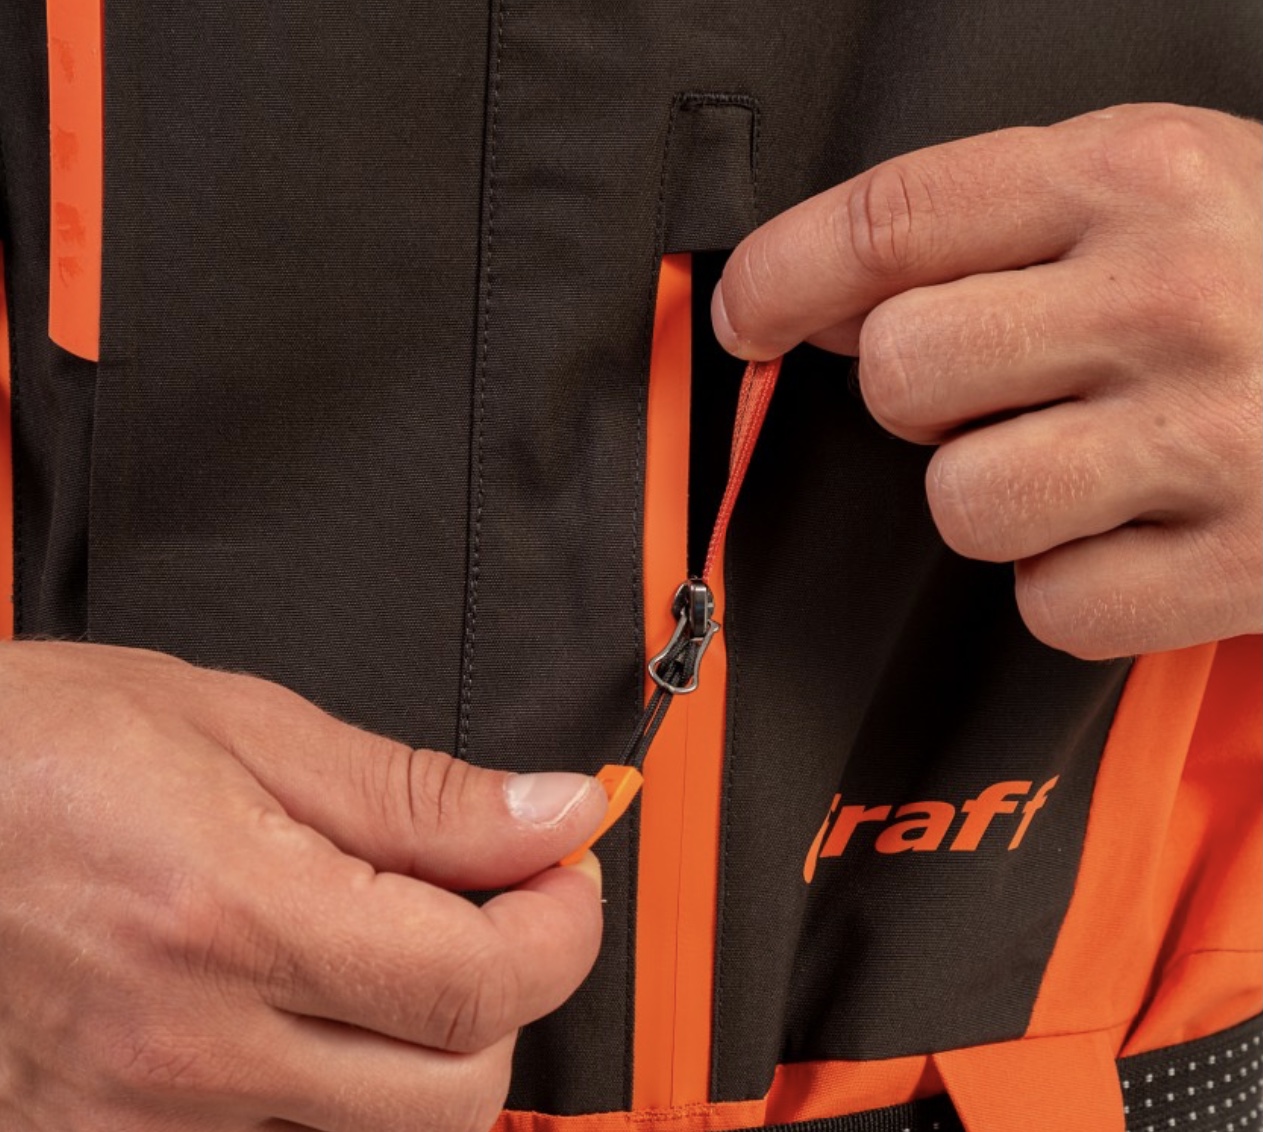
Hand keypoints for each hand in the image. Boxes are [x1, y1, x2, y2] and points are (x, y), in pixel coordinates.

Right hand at [0, 640, 606, 1131]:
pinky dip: (334, 1090)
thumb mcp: (246, 729)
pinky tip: (309, 1006)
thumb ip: (418, 795)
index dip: (562, 927)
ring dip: (427, 1049)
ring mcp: (138, 1124)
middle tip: (496, 906)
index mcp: (234, 918)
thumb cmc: (40, 748)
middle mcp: (186, 1049)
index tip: (562, 870)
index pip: (479, 984)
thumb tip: (548, 815)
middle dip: (513, 993)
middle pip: (456, 1093)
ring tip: (392, 948)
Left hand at [713, 103, 1261, 658]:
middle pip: (901, 373)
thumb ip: (990, 227)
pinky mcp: (1242, 565)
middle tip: (996, 390)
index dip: (782, 277)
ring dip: (992, 496)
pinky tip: (1136, 530)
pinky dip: (1072, 583)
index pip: (892, 221)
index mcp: (1136, 176)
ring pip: (961, 503)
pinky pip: (1052, 603)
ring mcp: (1212, 437)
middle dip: (918, 397)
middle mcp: (1172, 298)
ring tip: (1079, 463)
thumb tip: (823, 303)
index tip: (745, 318)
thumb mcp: (1151, 190)